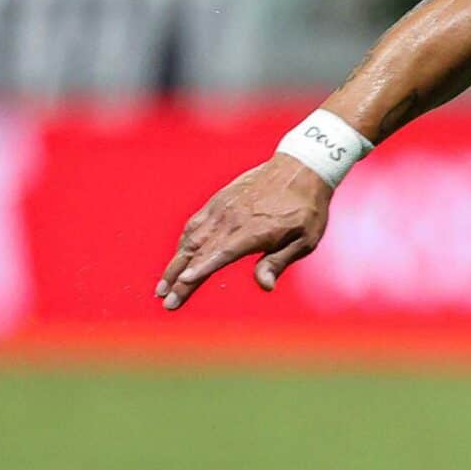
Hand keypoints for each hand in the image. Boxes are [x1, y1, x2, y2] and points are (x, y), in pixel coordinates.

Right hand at [156, 155, 333, 309]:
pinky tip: (179, 258)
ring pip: (191, 239)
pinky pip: (194, 224)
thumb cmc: (307, 209)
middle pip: (199, 252)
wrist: (300, 168)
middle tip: (166, 301)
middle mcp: (231, 219)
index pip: (221, 254)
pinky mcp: (218, 201)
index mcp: (253, 231)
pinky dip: (183, 243)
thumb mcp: (304, 240)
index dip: (201, 269)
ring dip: (175, 264)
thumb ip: (279, 262)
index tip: (182, 284)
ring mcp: (221, 209)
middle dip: (179, 278)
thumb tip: (265, 286)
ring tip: (163, 286)